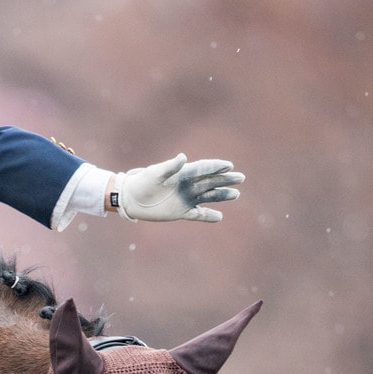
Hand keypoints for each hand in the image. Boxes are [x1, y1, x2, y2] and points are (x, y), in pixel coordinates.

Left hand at [110, 153, 242, 222]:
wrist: (131, 199)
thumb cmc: (142, 182)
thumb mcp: (156, 173)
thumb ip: (170, 166)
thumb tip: (183, 157)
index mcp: (183, 174)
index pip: (203, 169)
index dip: (216, 167)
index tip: (229, 166)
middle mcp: (187, 186)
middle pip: (211, 182)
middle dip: (225, 180)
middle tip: (241, 178)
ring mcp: (185, 199)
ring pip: (208, 197)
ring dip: (222, 196)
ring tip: (236, 195)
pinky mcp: (181, 212)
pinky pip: (198, 215)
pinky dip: (208, 216)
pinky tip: (219, 216)